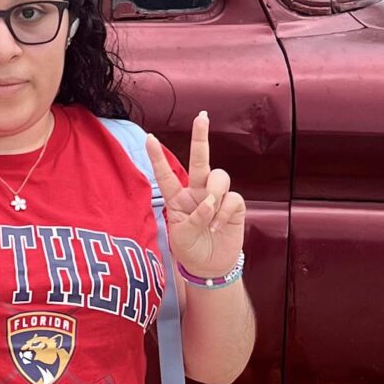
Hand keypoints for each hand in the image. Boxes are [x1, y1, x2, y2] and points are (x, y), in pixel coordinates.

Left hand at [146, 111, 246, 279]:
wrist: (209, 267)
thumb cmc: (189, 249)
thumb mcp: (181, 235)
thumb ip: (194, 216)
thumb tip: (211, 201)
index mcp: (177, 198)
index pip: (166, 174)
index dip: (158, 157)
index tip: (149, 138)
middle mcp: (197, 192)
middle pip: (200, 160)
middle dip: (201, 137)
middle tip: (201, 117)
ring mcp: (216, 197)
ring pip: (219, 177)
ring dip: (214, 194)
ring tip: (210, 218)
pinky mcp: (234, 205)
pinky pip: (232, 198)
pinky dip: (224, 212)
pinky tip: (217, 226)